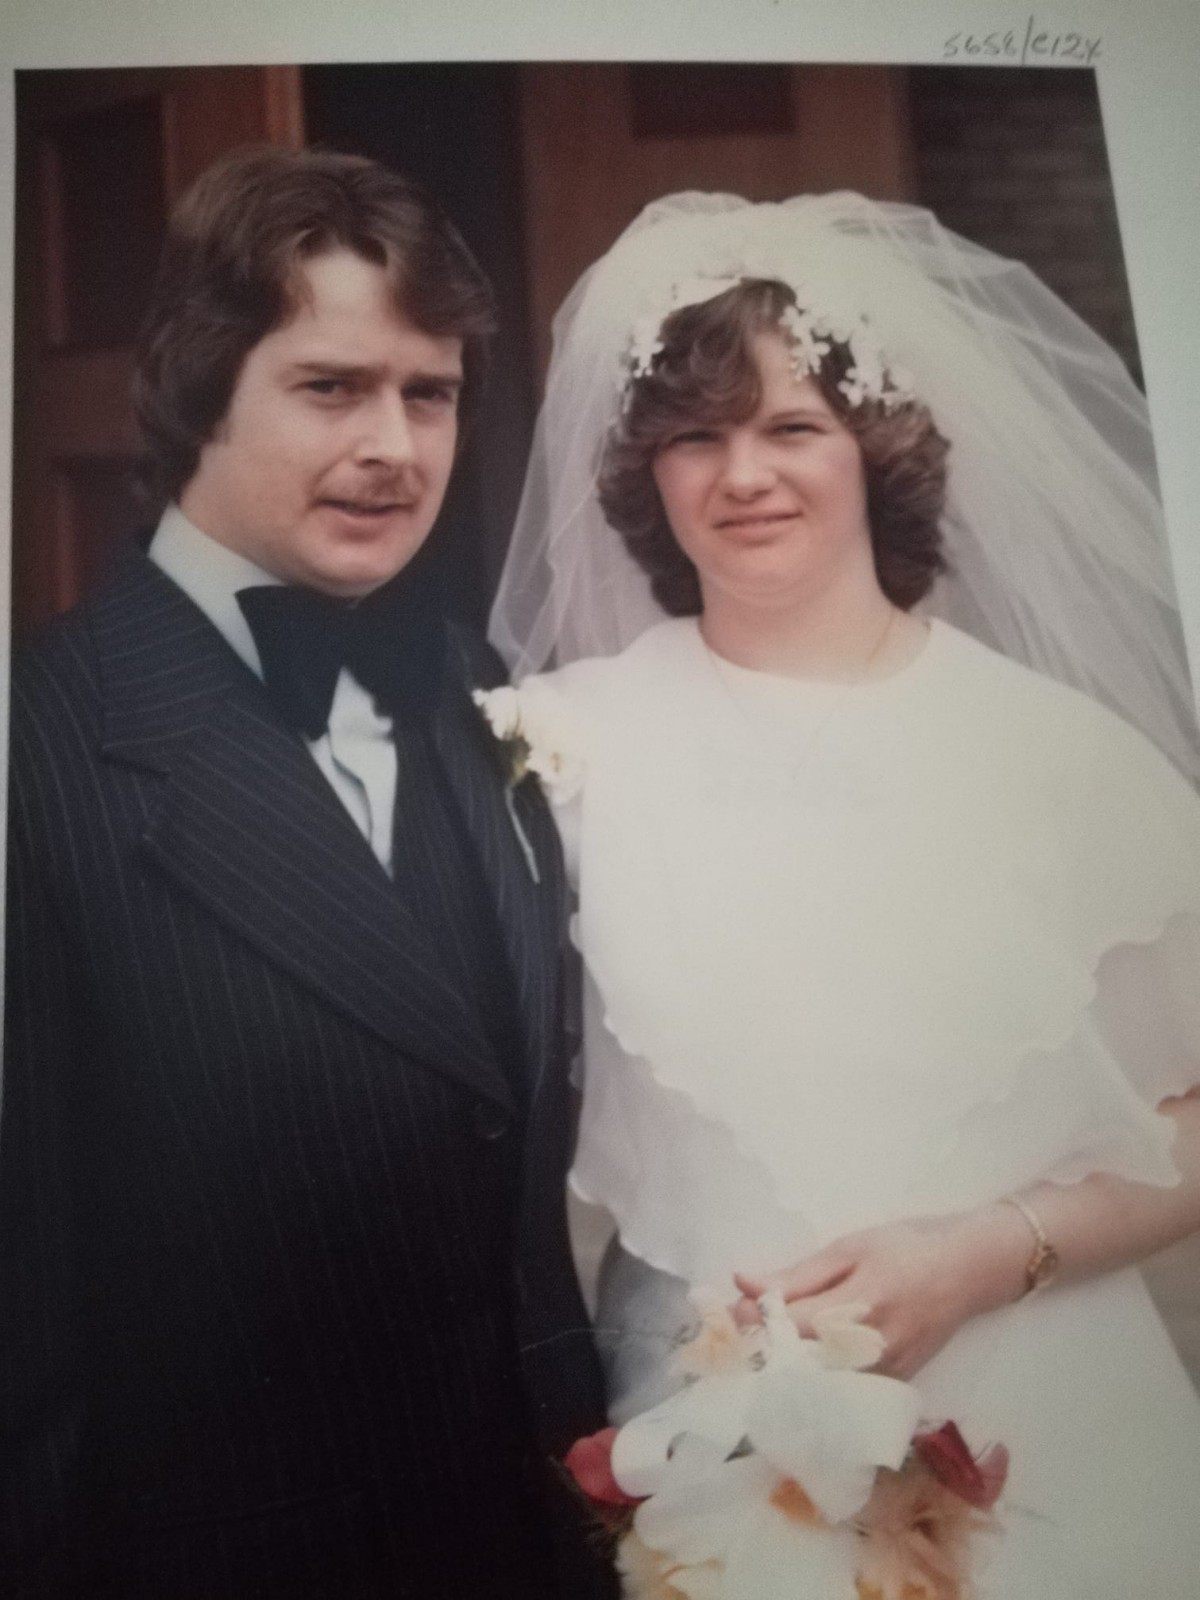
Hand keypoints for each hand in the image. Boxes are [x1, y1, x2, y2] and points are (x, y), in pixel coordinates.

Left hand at [733, 1207, 1028, 1379]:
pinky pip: (841, 1392)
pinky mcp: (892, 1386)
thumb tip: (743, 1283)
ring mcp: (884, 1375)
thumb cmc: (908, 1247)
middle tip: (739, 1331)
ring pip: (816, 1387)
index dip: (751, 1321)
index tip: (728, 1308)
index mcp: (858, 1307)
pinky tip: (798, 1360)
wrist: (972, 1269)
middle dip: (760, 1351)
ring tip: (763, 1344)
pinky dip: (813, 1379)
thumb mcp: (851, 1247)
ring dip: (782, 1368)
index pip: (788, 1327)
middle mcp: (870, 1351)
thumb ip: (797, 1274)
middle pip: (796, 1366)